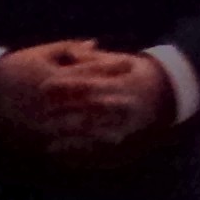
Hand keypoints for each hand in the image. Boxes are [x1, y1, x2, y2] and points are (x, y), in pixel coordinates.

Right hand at [0, 42, 170, 150]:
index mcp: (52, 76)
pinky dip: (81, 144)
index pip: (87, 70)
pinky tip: (94, 146)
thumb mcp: (39, 54)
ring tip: (122, 129)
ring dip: (102, 126)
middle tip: (135, 98)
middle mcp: (50, 98)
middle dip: (112, 98)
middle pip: (88, 99)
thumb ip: (68, 49)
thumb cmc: (13, 69)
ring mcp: (43, 118)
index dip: (110, 68)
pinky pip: (62, 141)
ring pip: (78, 123)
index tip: (129, 64)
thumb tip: (95, 45)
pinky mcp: (36, 133)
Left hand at [46, 48, 172, 148]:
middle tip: (38, 110)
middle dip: (63, 109)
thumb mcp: (117, 59)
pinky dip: (75, 146)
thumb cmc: (132, 71)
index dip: (66, 84)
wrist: (162, 91)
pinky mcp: (120, 134)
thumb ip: (93, 59)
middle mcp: (123, 103)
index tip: (44, 85)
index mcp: (120, 83)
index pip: (89, 83)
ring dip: (67, 132)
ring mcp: (123, 121)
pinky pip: (94, 144)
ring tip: (43, 132)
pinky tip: (56, 147)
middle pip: (88, 108)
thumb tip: (70, 51)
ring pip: (91, 129)